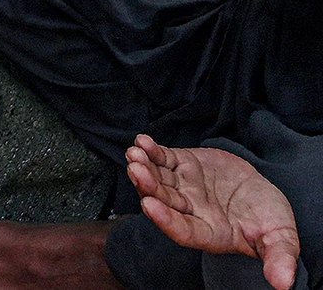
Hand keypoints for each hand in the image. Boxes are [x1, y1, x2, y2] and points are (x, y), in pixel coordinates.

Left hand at [127, 134, 299, 289]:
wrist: (262, 192)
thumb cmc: (269, 219)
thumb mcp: (280, 239)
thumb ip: (278, 257)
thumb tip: (283, 284)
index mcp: (209, 233)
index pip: (182, 230)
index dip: (165, 220)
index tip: (149, 206)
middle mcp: (190, 210)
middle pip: (163, 201)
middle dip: (148, 186)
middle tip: (136, 170)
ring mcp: (183, 187)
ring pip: (158, 179)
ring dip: (144, 167)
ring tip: (134, 154)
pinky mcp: (183, 166)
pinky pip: (163, 159)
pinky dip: (152, 151)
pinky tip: (143, 142)